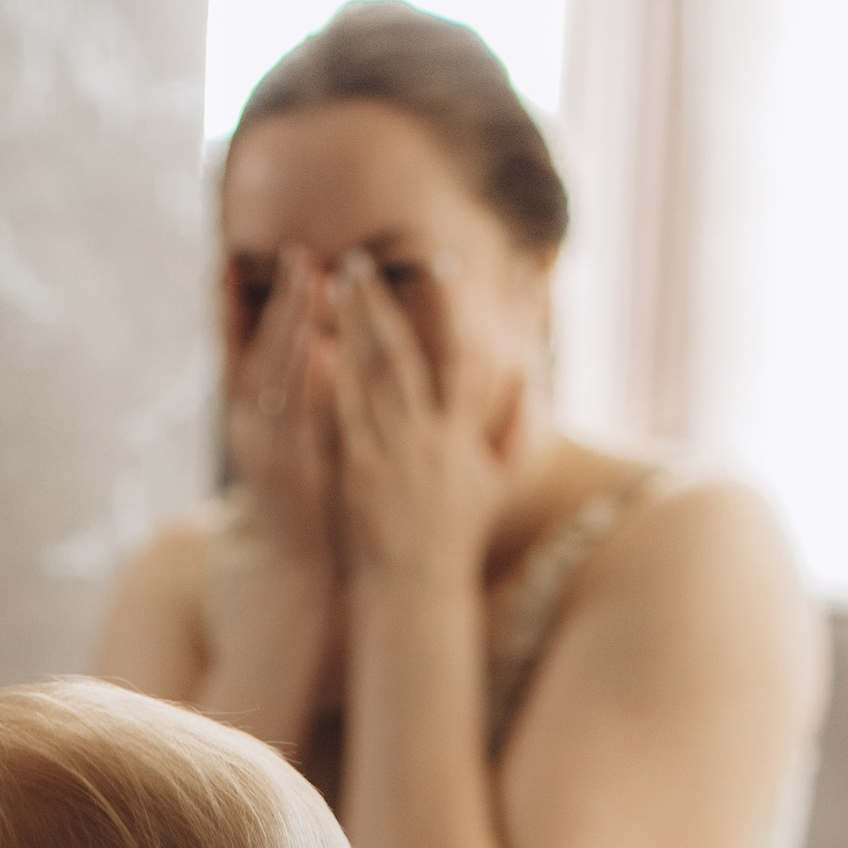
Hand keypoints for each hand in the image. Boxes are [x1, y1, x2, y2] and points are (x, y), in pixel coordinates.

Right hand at [224, 242, 339, 574]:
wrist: (294, 565)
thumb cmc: (300, 498)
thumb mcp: (290, 440)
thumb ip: (295, 397)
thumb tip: (314, 348)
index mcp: (243, 416)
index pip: (231, 350)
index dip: (227, 306)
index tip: (226, 261)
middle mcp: (246, 424)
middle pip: (256, 349)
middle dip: (277, 299)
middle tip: (296, 251)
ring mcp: (266, 444)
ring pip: (275, 372)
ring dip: (292, 322)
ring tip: (310, 279)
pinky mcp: (291, 466)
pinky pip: (299, 414)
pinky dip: (307, 378)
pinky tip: (320, 346)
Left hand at [328, 250, 520, 588]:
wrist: (417, 586)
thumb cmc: (454, 535)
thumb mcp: (496, 483)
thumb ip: (515, 427)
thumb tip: (530, 375)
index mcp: (463, 436)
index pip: (468, 357)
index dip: (457, 309)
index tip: (443, 262)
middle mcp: (432, 438)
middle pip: (407, 357)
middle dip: (383, 305)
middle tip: (358, 260)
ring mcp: (396, 455)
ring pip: (372, 379)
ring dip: (352, 329)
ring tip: (331, 288)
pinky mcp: (362, 473)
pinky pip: (346, 418)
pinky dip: (334, 381)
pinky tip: (316, 345)